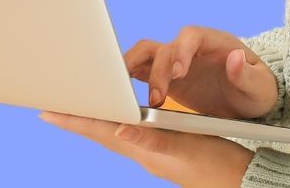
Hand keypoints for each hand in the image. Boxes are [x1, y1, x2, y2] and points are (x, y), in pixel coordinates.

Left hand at [38, 110, 253, 186]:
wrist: (239, 180)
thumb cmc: (217, 166)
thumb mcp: (187, 148)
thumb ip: (154, 139)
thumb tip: (120, 129)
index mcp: (145, 150)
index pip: (101, 131)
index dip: (75, 120)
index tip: (50, 111)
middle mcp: (144, 153)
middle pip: (102, 133)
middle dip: (77, 120)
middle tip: (51, 109)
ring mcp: (153, 154)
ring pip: (114, 134)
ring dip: (94, 121)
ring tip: (76, 112)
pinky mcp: (165, 151)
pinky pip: (132, 135)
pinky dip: (118, 123)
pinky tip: (118, 120)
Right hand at [126, 24, 278, 120]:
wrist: (248, 99)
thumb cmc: (257, 89)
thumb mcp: (259, 86)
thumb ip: (246, 74)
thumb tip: (235, 57)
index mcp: (215, 42)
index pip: (192, 35)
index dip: (181, 50)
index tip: (178, 73)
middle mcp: (192, 48)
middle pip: (165, 48)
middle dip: (158, 71)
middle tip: (157, 99)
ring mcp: (176, 61)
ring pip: (146, 54)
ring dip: (134, 70)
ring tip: (127, 97)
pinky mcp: (166, 77)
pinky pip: (142, 70)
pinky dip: (128, 76)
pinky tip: (118, 93)